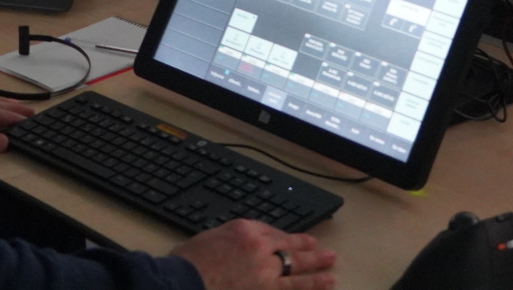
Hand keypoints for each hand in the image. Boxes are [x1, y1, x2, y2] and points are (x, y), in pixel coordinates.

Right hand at [171, 219, 335, 289]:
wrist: (182, 282)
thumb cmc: (187, 263)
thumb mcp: (209, 238)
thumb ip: (230, 240)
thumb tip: (240, 248)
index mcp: (245, 230)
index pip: (273, 232)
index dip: (289, 239)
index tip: (299, 241)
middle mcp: (261, 249)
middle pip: (292, 249)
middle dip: (310, 252)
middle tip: (327, 253)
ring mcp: (265, 274)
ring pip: (297, 272)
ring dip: (316, 273)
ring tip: (330, 273)